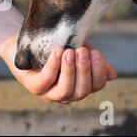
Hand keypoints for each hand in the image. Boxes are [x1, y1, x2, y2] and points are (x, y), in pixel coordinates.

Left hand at [0, 36, 116, 103]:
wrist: (23, 42)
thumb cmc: (52, 47)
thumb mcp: (75, 49)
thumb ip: (90, 59)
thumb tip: (112, 74)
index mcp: (78, 85)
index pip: (96, 86)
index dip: (99, 72)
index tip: (96, 53)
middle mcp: (65, 94)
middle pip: (82, 91)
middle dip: (84, 70)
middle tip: (81, 51)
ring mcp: (48, 93)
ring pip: (65, 90)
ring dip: (70, 71)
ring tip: (69, 52)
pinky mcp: (33, 87)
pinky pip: (46, 81)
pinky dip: (53, 67)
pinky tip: (57, 53)